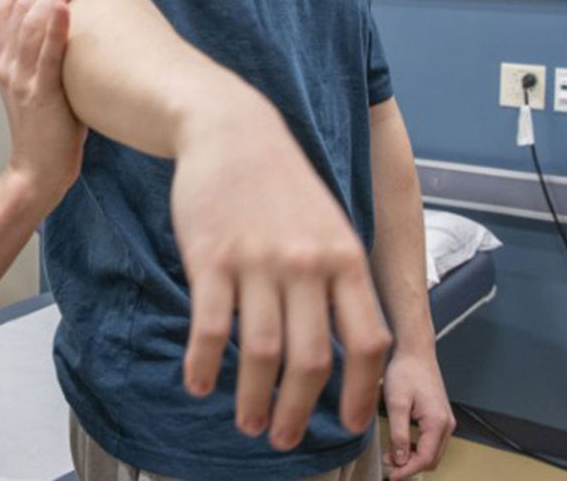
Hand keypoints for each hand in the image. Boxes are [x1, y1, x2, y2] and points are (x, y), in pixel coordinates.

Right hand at [0, 0, 87, 204]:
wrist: (38, 171)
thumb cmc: (47, 132)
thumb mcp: (43, 83)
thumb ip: (49, 55)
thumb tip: (77, 28)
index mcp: (7, 61)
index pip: (7, 8)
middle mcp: (9, 65)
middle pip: (19, 8)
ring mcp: (22, 79)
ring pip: (31, 23)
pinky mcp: (40, 94)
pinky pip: (45, 55)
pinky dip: (55, 27)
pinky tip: (65, 7)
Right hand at [169, 94, 390, 446]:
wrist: (229, 128)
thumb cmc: (279, 180)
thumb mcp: (327, 223)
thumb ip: (338, 279)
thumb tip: (346, 346)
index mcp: (345, 257)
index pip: (367, 341)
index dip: (361, 392)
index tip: (349, 422)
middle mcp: (306, 263)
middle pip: (312, 360)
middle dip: (300, 412)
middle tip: (285, 438)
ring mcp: (258, 260)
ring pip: (262, 352)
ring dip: (254, 399)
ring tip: (248, 421)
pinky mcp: (211, 256)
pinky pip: (211, 326)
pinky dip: (206, 364)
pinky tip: (200, 383)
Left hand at [381, 348, 453, 478]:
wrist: (415, 352)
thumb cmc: (406, 371)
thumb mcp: (396, 402)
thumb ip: (398, 433)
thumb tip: (399, 459)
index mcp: (438, 422)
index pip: (425, 459)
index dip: (407, 470)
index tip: (391, 475)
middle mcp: (446, 424)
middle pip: (431, 459)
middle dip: (409, 465)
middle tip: (388, 464)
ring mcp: (444, 421)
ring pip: (431, 452)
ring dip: (412, 457)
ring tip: (390, 454)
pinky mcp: (439, 416)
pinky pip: (431, 441)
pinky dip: (417, 447)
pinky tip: (400, 443)